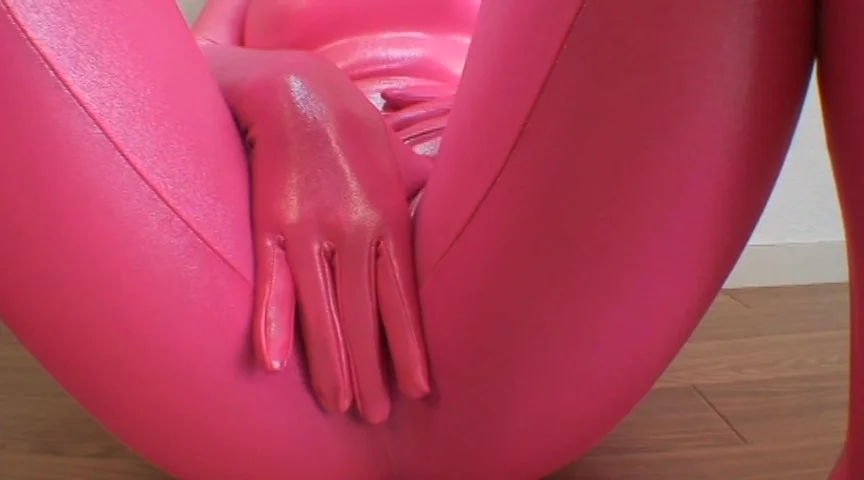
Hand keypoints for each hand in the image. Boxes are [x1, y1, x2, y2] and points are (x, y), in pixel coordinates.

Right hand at [205, 46, 430, 422]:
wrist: (297, 93)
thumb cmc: (354, 130)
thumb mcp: (403, 162)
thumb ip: (429, 193)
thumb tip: (461, 212)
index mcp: (390, 221)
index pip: (403, 300)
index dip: (410, 348)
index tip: (418, 389)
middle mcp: (355, 232)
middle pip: (364, 315)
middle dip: (371, 370)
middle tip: (375, 416)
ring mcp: (310, 230)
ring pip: (322, 309)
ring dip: (330, 362)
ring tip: (337, 404)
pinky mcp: (270, 224)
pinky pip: (272, 280)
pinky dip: (272, 321)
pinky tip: (274, 363)